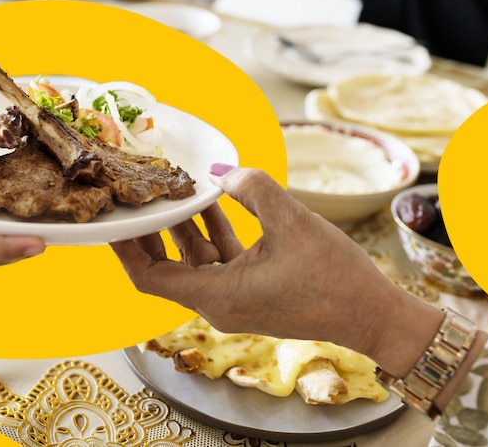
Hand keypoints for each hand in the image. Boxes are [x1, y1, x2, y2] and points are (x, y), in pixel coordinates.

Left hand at [110, 166, 441, 369]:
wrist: (374, 318)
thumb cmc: (337, 280)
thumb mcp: (293, 223)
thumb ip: (253, 189)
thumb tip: (222, 170)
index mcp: (217, 296)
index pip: (148, 278)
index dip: (124, 249)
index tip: (113, 220)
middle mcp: (218, 303)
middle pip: (165, 269)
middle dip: (150, 233)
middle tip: (139, 197)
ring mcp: (235, 300)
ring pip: (194, 262)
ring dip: (184, 228)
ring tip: (175, 189)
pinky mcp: (253, 293)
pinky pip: (220, 262)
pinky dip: (213, 234)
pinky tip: (216, 200)